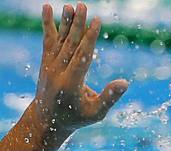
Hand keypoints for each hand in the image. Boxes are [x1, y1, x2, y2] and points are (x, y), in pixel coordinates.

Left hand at [31, 3, 128, 134]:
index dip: (90, 38)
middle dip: (77, 25)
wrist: (46, 119)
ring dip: (65, 22)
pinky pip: (47, 40)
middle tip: (83, 6)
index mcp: (71, 84)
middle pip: (70, 44)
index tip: (96, 21)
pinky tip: (47, 7)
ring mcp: (49, 66)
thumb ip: (109, 97)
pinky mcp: (45, 61)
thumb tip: (125, 83)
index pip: (82, 56)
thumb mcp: (96, 113)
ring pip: (59, 40)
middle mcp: (58, 72)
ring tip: (70, 6)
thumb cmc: (76, 117)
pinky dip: (48, 24)